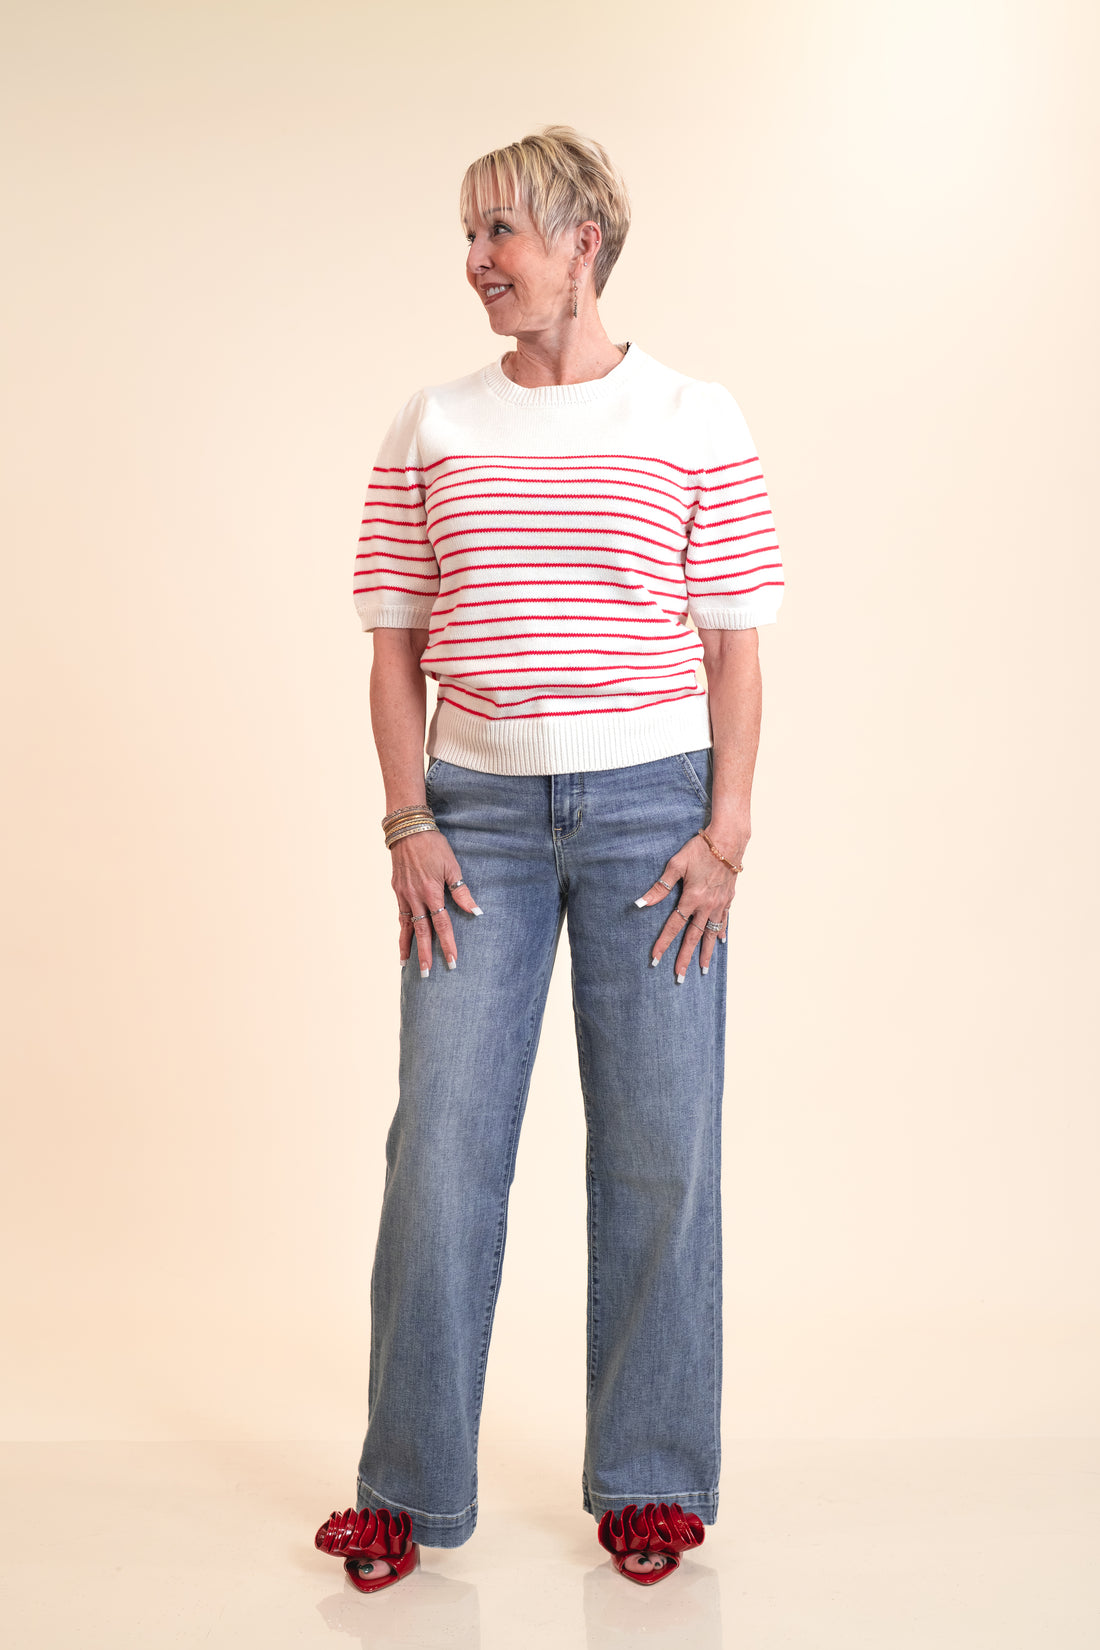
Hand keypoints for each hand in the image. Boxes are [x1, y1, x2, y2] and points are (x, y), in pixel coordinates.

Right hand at [391, 828, 481, 975]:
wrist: (407, 830)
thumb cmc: (434, 845)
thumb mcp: (452, 866)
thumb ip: (461, 891)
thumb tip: (476, 911)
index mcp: (432, 892)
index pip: (442, 924)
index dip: (447, 943)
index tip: (452, 960)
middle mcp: (416, 897)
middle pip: (422, 932)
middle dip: (426, 954)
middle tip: (428, 974)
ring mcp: (404, 895)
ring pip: (407, 927)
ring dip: (408, 947)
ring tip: (408, 966)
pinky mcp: (397, 891)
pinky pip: (400, 916)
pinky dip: (401, 931)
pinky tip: (403, 941)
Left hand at [635, 830, 745, 979]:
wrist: (728, 840)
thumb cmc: (700, 849)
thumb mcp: (676, 864)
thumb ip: (660, 886)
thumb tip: (642, 902)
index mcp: (691, 898)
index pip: (673, 927)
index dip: (663, 943)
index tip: (655, 958)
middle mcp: (706, 906)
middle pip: (693, 937)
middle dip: (684, 958)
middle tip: (679, 976)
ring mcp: (719, 904)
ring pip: (710, 934)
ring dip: (706, 953)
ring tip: (703, 970)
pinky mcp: (728, 899)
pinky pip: (724, 921)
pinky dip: (721, 933)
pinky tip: (719, 943)